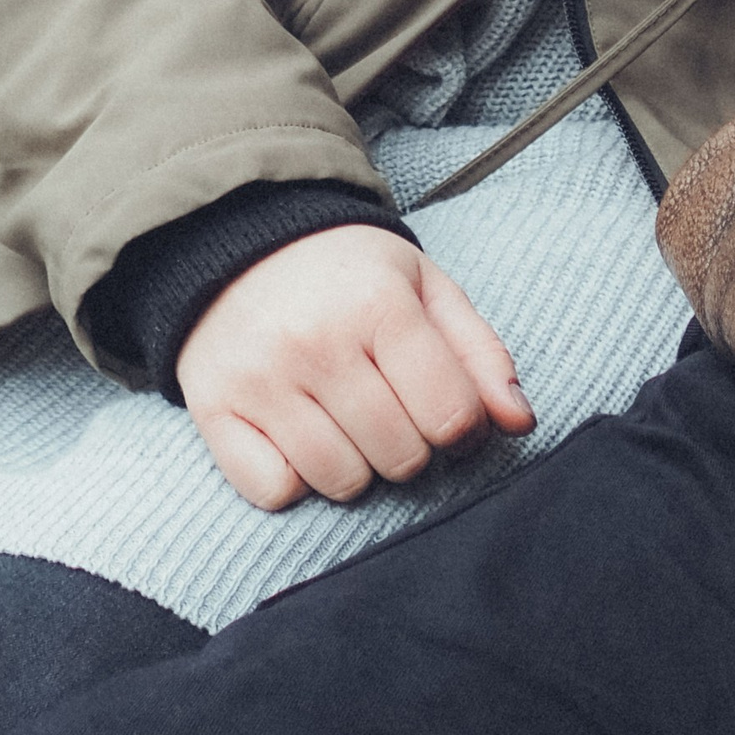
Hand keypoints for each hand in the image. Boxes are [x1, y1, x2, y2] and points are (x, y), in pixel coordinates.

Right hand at [177, 225, 534, 511]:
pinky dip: (293, 478)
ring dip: (355, 463)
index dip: (461, 427)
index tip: (442, 407)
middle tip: (387, 404)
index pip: (451, 416)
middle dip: (408, 443)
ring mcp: (261, 379)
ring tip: (343, 416)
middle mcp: (316, 341)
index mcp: (378, 304)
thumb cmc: (348, 274)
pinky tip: (296, 433)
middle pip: (402, 458)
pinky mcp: (214, 409)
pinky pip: (275, 492)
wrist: (239, 242)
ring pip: (342, 482)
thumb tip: (520, 422)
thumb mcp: (425, 288)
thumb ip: (481, 353)